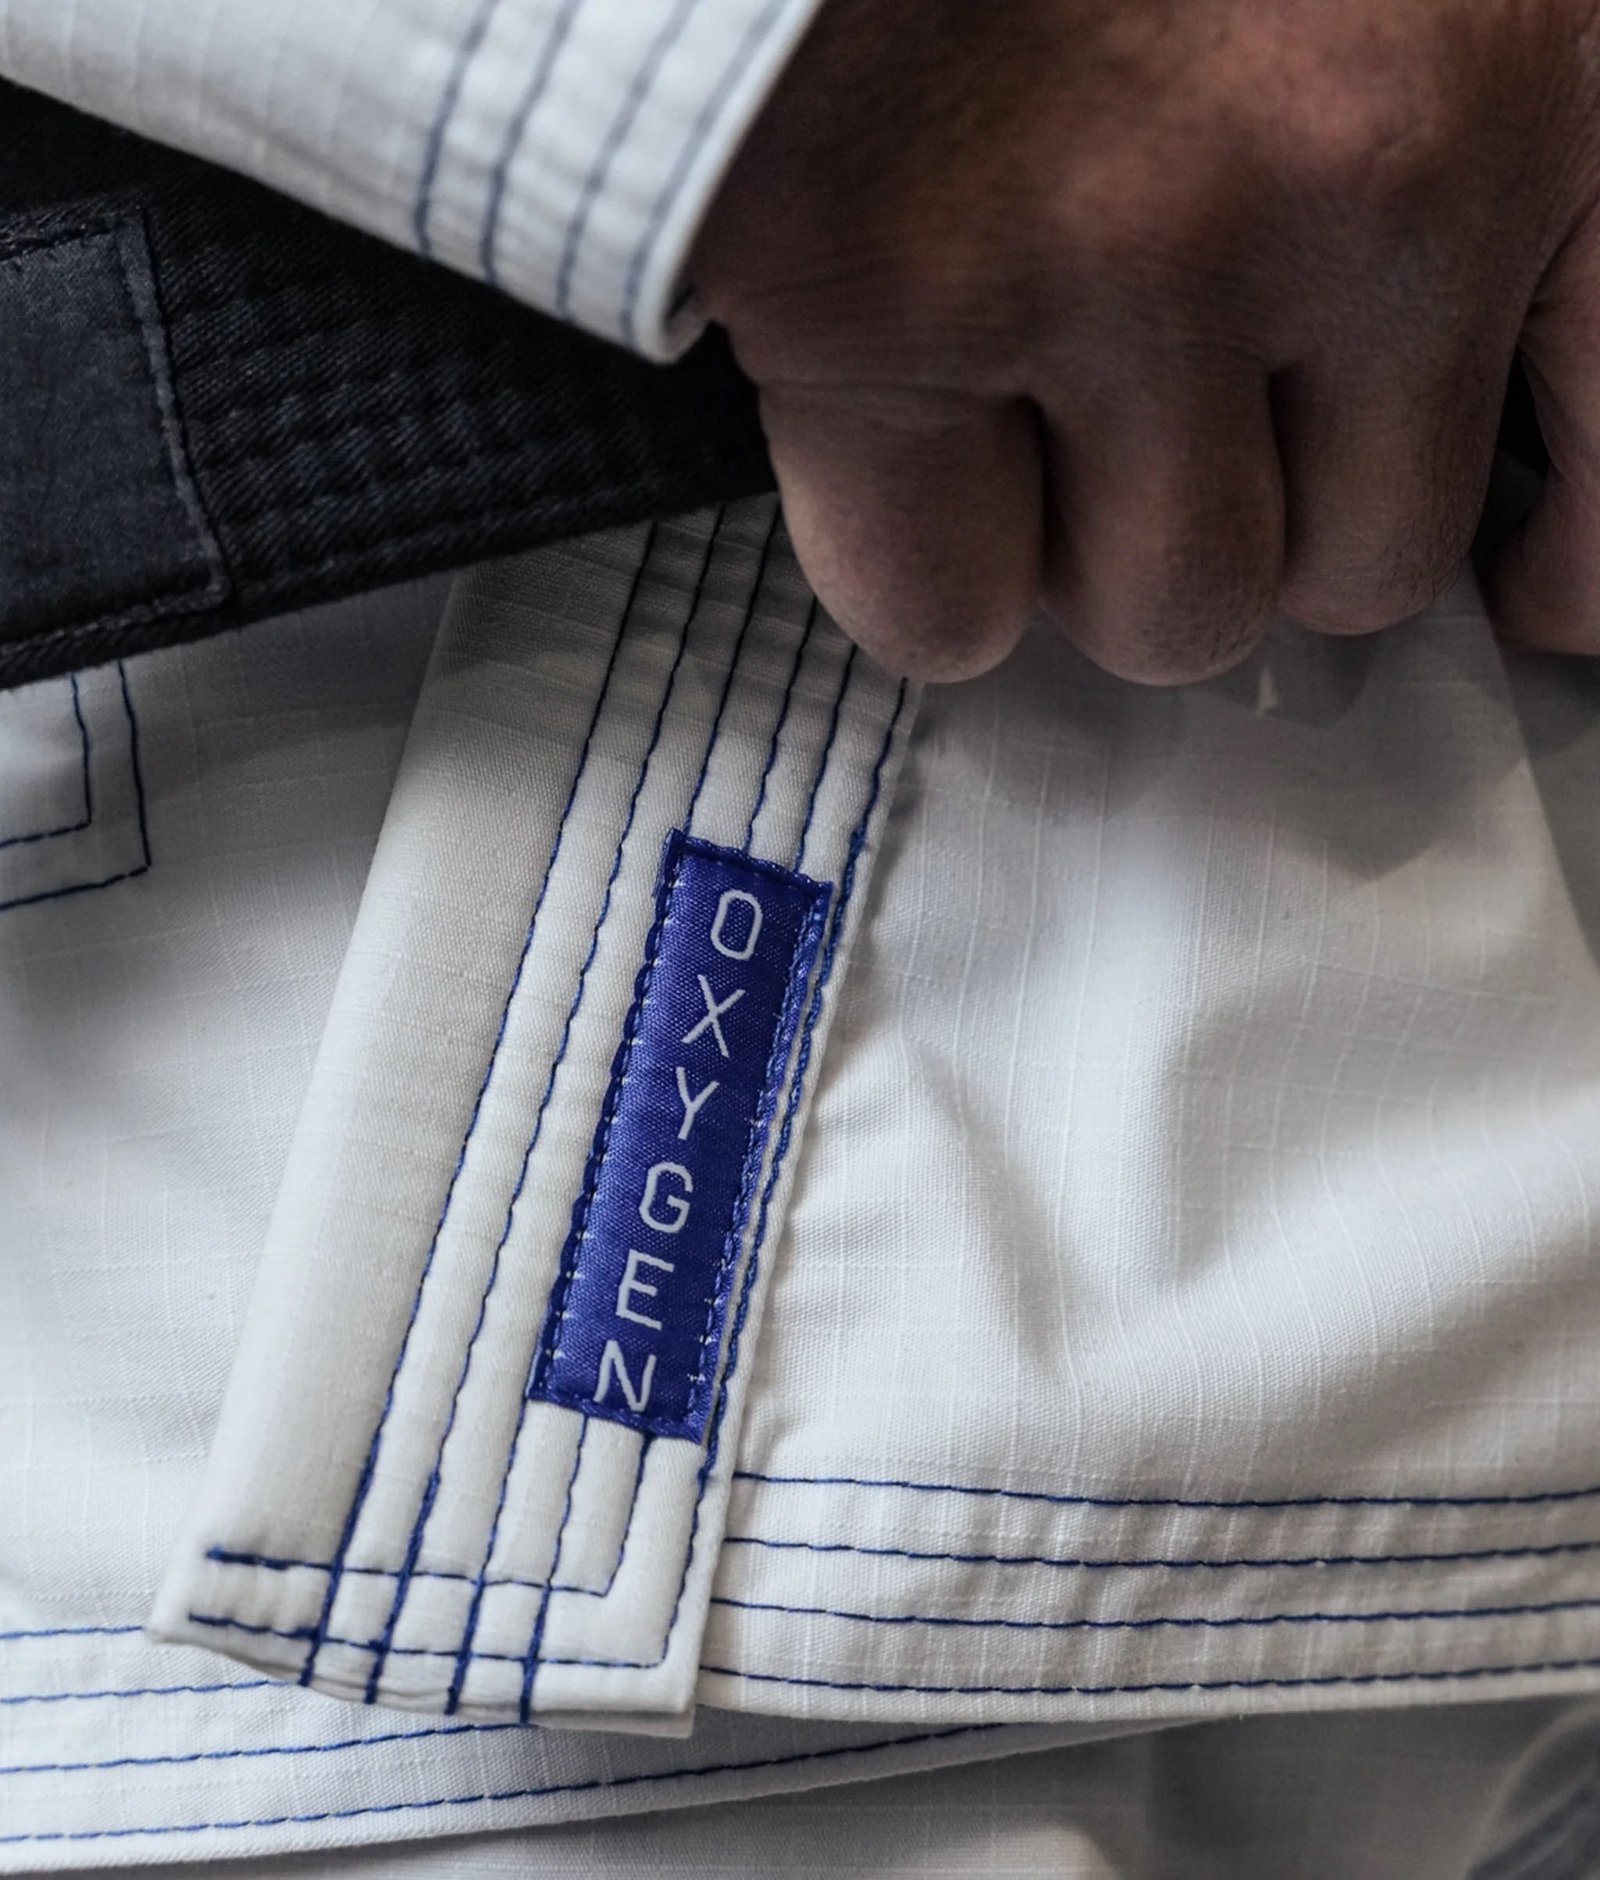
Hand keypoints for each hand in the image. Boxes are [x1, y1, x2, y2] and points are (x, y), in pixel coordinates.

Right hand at [691, 0, 1599, 681]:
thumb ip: (1460, 136)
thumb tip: (1482, 442)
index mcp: (1544, 42)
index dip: (1574, 542)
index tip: (1527, 582)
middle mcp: (1380, 163)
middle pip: (1360, 564)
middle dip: (1257, 519)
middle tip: (1162, 397)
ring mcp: (1138, 246)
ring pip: (1169, 610)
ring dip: (1094, 549)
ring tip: (1022, 382)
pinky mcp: (905, 302)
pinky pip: (950, 609)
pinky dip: (926, 568)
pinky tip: (908, 433)